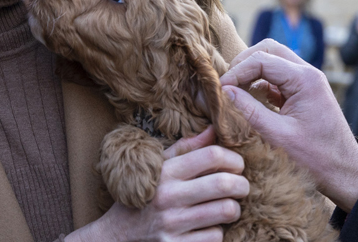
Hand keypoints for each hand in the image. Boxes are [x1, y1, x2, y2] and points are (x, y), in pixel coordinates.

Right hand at [69, 128, 248, 241]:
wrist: (115, 237)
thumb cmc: (143, 196)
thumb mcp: (157, 168)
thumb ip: (186, 148)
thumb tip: (213, 128)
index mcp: (165, 172)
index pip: (212, 155)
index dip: (233, 158)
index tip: (237, 165)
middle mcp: (168, 197)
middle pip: (225, 183)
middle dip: (242, 185)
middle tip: (242, 187)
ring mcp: (172, 224)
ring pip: (226, 211)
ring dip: (234, 209)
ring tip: (228, 207)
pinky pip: (215, 236)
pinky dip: (217, 232)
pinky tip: (208, 227)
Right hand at [219, 40, 357, 211]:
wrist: (343, 170)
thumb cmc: (315, 156)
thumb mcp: (277, 135)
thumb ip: (249, 110)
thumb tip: (225, 91)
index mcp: (305, 79)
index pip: (263, 59)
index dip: (237, 71)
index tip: (220, 88)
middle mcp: (309, 73)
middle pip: (270, 49)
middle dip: (245, 62)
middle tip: (227, 82)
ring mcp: (308, 81)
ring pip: (275, 59)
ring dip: (253, 69)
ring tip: (234, 89)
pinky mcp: (305, 92)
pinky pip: (280, 76)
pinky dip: (262, 81)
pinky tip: (249, 97)